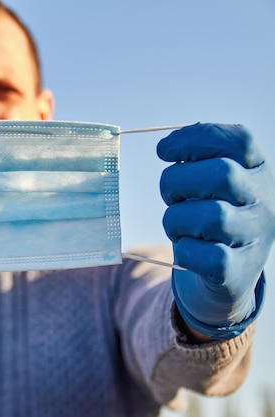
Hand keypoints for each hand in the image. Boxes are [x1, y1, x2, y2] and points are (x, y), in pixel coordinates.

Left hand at [157, 123, 274, 338]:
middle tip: (170, 196)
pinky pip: (202, 255)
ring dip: (175, 220)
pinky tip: (188, 248)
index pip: (239, 140)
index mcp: (259, 171)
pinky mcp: (237, 272)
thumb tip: (168, 145)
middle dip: (177, 181)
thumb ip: (197, 159)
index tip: (163, 150)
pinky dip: (184, 251)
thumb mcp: (212, 181)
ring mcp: (255, 238)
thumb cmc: (209, 214)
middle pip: (221, 175)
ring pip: (209, 216)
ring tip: (178, 226)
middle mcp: (265, 201)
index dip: (195, 138)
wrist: (226, 272)